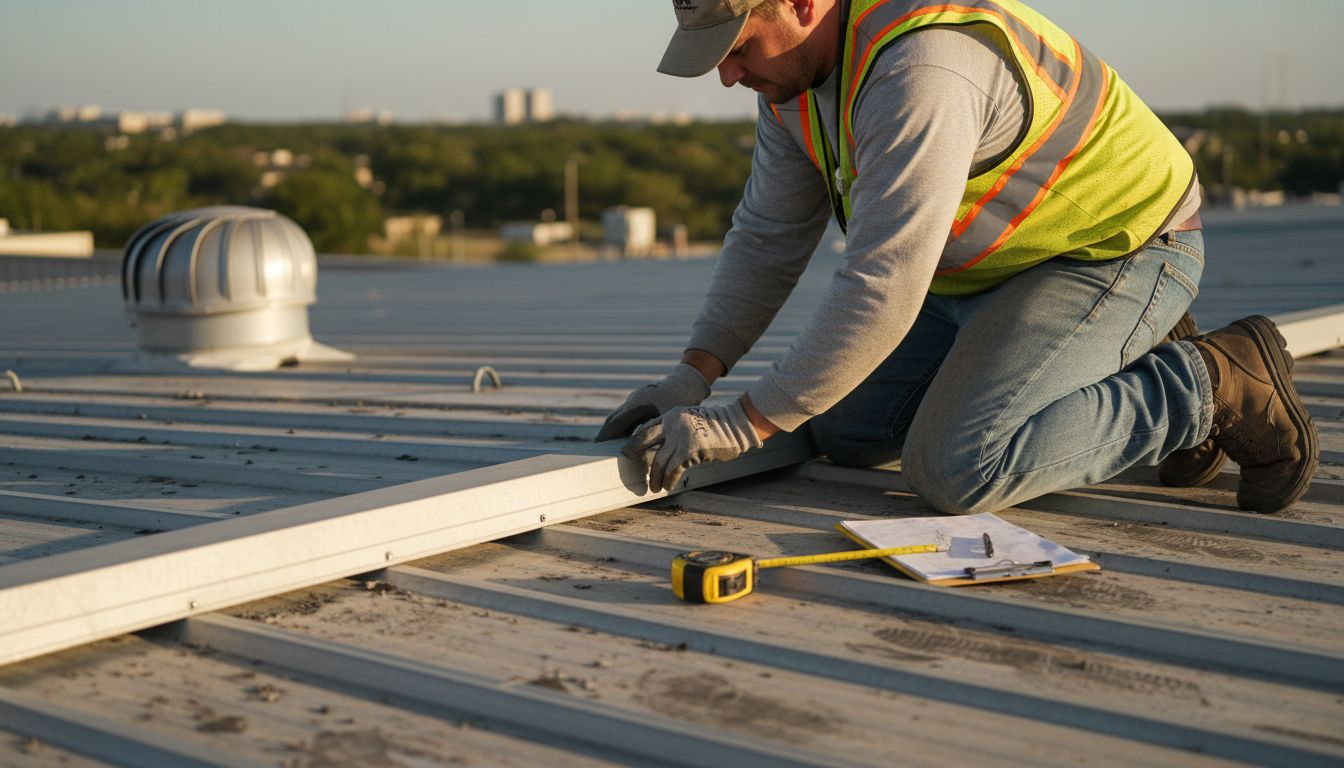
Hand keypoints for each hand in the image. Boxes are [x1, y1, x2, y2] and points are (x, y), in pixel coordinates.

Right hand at [595, 363, 710, 441]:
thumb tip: (641, 449)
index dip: (605, 436)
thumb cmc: (681, 399)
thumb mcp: (668, 419)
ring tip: (610, 448)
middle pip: (614, 420)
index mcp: (636, 404)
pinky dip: (626, 427)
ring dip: (615, 431)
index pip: (615, 423)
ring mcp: (638, 399)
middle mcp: (634, 400)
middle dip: (606, 435)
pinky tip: (628, 439)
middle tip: (598, 450)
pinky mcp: (644, 401)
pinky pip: (630, 416)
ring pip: (621, 417)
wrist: (689, 381)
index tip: (597, 447)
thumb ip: (654, 433)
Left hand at [621, 401, 763, 492]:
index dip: (637, 439)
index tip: (630, 449)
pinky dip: (669, 480)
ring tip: (654, 487)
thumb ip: (678, 429)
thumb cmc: (717, 427)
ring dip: (654, 477)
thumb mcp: (693, 421)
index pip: (648, 427)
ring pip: (658, 461)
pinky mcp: (689, 450)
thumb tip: (664, 448)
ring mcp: (680, 436)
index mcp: (672, 415)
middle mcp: (673, 423)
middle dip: (634, 450)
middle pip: (646, 439)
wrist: (736, 425)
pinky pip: (673, 470)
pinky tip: (668, 486)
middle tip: (629, 463)